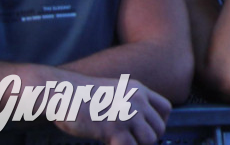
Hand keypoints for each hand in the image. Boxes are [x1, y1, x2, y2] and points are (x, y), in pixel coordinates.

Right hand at [54, 78, 170, 144]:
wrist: (63, 92)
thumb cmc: (82, 95)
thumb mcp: (114, 90)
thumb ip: (128, 101)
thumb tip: (136, 119)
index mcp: (138, 90)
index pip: (165, 108)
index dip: (159, 123)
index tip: (148, 130)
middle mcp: (138, 101)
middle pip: (159, 127)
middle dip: (148, 139)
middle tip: (131, 141)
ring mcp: (128, 115)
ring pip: (149, 140)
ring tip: (122, 143)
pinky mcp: (114, 129)